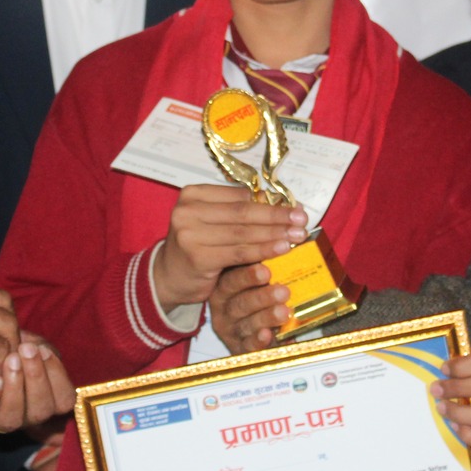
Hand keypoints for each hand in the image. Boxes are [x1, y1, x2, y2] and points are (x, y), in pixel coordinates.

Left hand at [0, 334, 76, 434]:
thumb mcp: (26, 343)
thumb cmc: (5, 348)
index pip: (64, 400)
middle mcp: (27, 414)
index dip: (58, 377)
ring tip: (11, 360)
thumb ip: (38, 347)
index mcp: (46, 398)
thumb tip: (43, 349)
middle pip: (41, 411)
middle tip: (26, 350)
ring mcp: (0, 419)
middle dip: (36, 378)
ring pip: (12, 418)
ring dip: (15, 389)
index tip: (44, 350)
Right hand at [153, 185, 304, 310]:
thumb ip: (235, 211)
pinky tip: (281, 249)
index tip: (294, 207)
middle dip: (277, 216)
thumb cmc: (196, 246)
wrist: (168, 276)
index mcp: (192, 194)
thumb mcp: (209, 221)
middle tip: (302, 220)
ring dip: (274, 233)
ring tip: (297, 235)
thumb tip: (280, 205)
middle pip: (243, 212)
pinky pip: (239, 252)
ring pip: (243, 233)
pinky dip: (263, 250)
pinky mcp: (198, 256)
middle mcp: (187, 210)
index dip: (269, 202)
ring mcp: (190, 233)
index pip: (239, 196)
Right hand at [209, 261, 290, 353]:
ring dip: (265, 317)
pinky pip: (247, 345)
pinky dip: (258, 340)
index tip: (266, 269)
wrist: (259, 333)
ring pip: (245, 324)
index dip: (248, 275)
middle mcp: (223, 309)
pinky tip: (268, 334)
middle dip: (262, 297)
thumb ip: (266, 268)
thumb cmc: (259, 300)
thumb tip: (286, 247)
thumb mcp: (257, 282)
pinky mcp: (239, 348)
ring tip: (284, 312)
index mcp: (224, 288)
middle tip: (282, 291)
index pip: (232, 279)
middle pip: (239, 302)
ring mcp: (231, 330)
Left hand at [433, 348, 470, 450]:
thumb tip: (418, 363)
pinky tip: (455, 427)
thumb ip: (443, 367)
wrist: (469, 401)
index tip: (442, 369)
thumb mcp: (452, 368)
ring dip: (462, 413)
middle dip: (458, 388)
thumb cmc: (455, 382)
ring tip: (442, 410)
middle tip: (435, 391)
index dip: (463, 365)